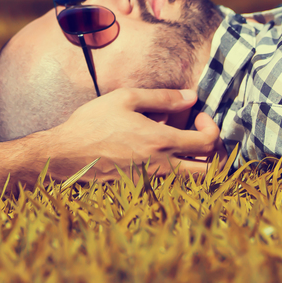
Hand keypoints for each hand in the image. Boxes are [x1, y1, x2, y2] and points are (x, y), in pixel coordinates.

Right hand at [35, 88, 223, 181]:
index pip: (208, 143)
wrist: (66, 154)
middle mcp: (161, 165)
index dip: (212, 127)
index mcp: (161, 141)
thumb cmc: (93, 122)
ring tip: (185, 142)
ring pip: (192, 179)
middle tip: (200, 134)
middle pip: (210, 170)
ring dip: (198, 162)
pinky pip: (171, 180)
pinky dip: (177, 167)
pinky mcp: (140, 185)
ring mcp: (151, 179)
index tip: (198, 116)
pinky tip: (161, 149)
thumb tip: (191, 96)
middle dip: (215, 151)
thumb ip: (162, 97)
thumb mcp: (126, 98)